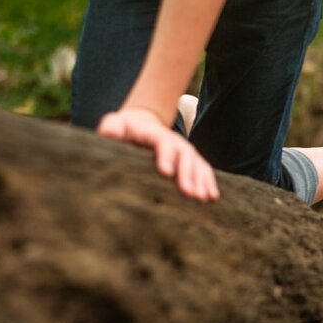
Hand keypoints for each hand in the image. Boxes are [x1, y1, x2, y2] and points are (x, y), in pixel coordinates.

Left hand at [97, 107, 219, 201]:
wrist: (141, 124)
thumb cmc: (124, 129)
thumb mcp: (115, 124)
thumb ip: (112, 127)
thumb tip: (109, 132)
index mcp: (154, 134)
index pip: (163, 142)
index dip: (166, 156)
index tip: (166, 173)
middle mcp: (173, 140)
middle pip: (184, 154)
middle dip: (188, 174)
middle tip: (189, 194)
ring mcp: (183, 150)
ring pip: (197, 163)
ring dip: (201, 180)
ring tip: (203, 199)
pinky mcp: (188, 160)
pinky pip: (202, 169)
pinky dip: (208, 182)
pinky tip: (213, 197)